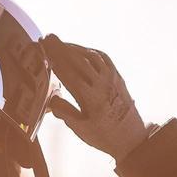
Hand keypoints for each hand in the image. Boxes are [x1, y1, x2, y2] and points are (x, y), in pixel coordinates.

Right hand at [41, 35, 149, 161]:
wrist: (132, 138)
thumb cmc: (104, 136)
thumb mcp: (80, 129)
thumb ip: (65, 112)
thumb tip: (50, 99)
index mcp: (90, 98)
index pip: (68, 73)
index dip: (55, 59)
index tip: (44, 50)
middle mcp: (102, 85)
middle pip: (78, 60)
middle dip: (62, 47)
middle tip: (48, 37)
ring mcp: (112, 79)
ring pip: (91, 57)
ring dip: (75, 48)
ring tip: (61, 43)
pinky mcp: (118, 77)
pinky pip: (104, 59)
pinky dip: (90, 52)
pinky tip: (82, 51)